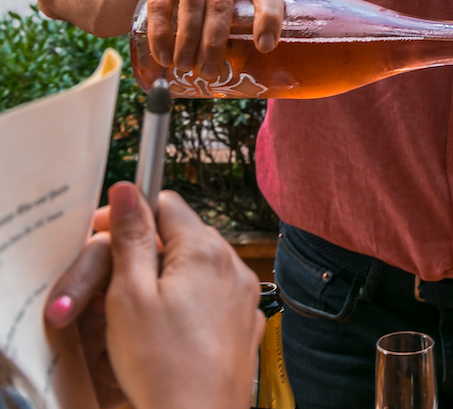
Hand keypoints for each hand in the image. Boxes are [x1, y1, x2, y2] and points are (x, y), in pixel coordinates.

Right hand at [46, 183, 263, 408]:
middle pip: (186, 234)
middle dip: (150, 247)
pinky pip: (216, 296)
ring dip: (172, 275)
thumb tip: (127, 190)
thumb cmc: (161, 365)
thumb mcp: (129, 295)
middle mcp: (234, 265)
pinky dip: (193, 301)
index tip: (104, 235)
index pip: (168, 203)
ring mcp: (245, 296)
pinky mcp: (246, 324)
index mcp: (205, 250)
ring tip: (141, 308)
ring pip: (202, 266)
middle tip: (114, 278)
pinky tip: (171, 329)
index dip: (132, 215)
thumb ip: (131, 237)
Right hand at [131, 0, 283, 79]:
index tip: (265, 47)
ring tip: (187, 67)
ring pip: (193, 2)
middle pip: (222, 1)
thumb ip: (244, 4)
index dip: (269, 16)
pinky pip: (159, 2)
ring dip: (189, 40)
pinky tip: (164, 55)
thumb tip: (259, 62)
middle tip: (211, 72)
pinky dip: (162, 33)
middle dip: (216, 42)